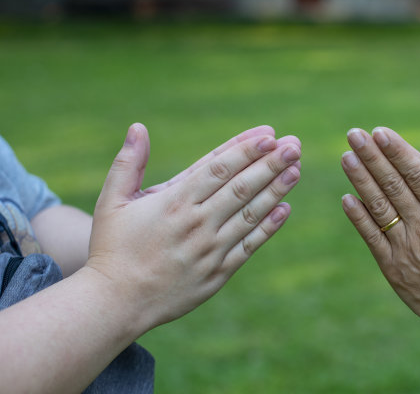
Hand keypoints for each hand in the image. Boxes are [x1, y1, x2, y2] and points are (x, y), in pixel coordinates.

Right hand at [87, 123, 301, 330]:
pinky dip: (269, 227)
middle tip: (294, 145)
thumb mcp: (112, 201)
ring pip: (250, 214)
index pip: (217, 169)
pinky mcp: (218, 273)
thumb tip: (138, 126)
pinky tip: (285, 208)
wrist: (116, 302)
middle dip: (270, 164)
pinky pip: (249, 246)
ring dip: (276, 190)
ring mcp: (210, 250)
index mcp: (173, 203)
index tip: (268, 135)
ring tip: (296, 169)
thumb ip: (128, 162)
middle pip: (241, 187)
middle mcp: (197, 224)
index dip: (245, 150)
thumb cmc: (112, 247)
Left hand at [341, 127, 419, 340]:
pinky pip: (371, 238)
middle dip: (372, 157)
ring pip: (379, 207)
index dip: (398, 151)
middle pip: (393, 185)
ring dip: (361, 181)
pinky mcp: (392, 266)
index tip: (381, 132)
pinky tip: (347, 199)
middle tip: (354, 134)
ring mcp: (405, 247)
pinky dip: (358, 218)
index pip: (418, 174)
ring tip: (346, 157)